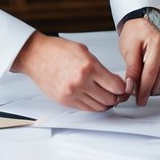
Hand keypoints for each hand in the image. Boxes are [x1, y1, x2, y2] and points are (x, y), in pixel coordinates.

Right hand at [10, 32, 125, 110]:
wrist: (36, 56)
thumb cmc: (57, 50)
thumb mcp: (84, 51)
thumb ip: (99, 66)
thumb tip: (113, 80)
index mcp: (89, 66)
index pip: (116, 86)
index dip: (123, 88)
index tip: (123, 86)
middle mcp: (81, 82)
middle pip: (109, 99)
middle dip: (116, 96)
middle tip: (117, 93)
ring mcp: (72, 93)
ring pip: (98, 107)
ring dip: (105, 103)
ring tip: (105, 96)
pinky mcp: (64, 100)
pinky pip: (85, 109)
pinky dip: (93, 106)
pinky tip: (94, 99)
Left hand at [118, 17, 159, 105]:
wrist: (140, 27)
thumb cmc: (134, 35)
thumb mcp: (128, 50)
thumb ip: (131, 70)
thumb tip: (131, 87)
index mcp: (157, 42)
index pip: (151, 71)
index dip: (144, 88)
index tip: (138, 99)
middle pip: (158, 77)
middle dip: (146, 90)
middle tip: (136, 95)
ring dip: (151, 88)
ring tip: (140, 87)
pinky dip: (158, 84)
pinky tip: (149, 83)